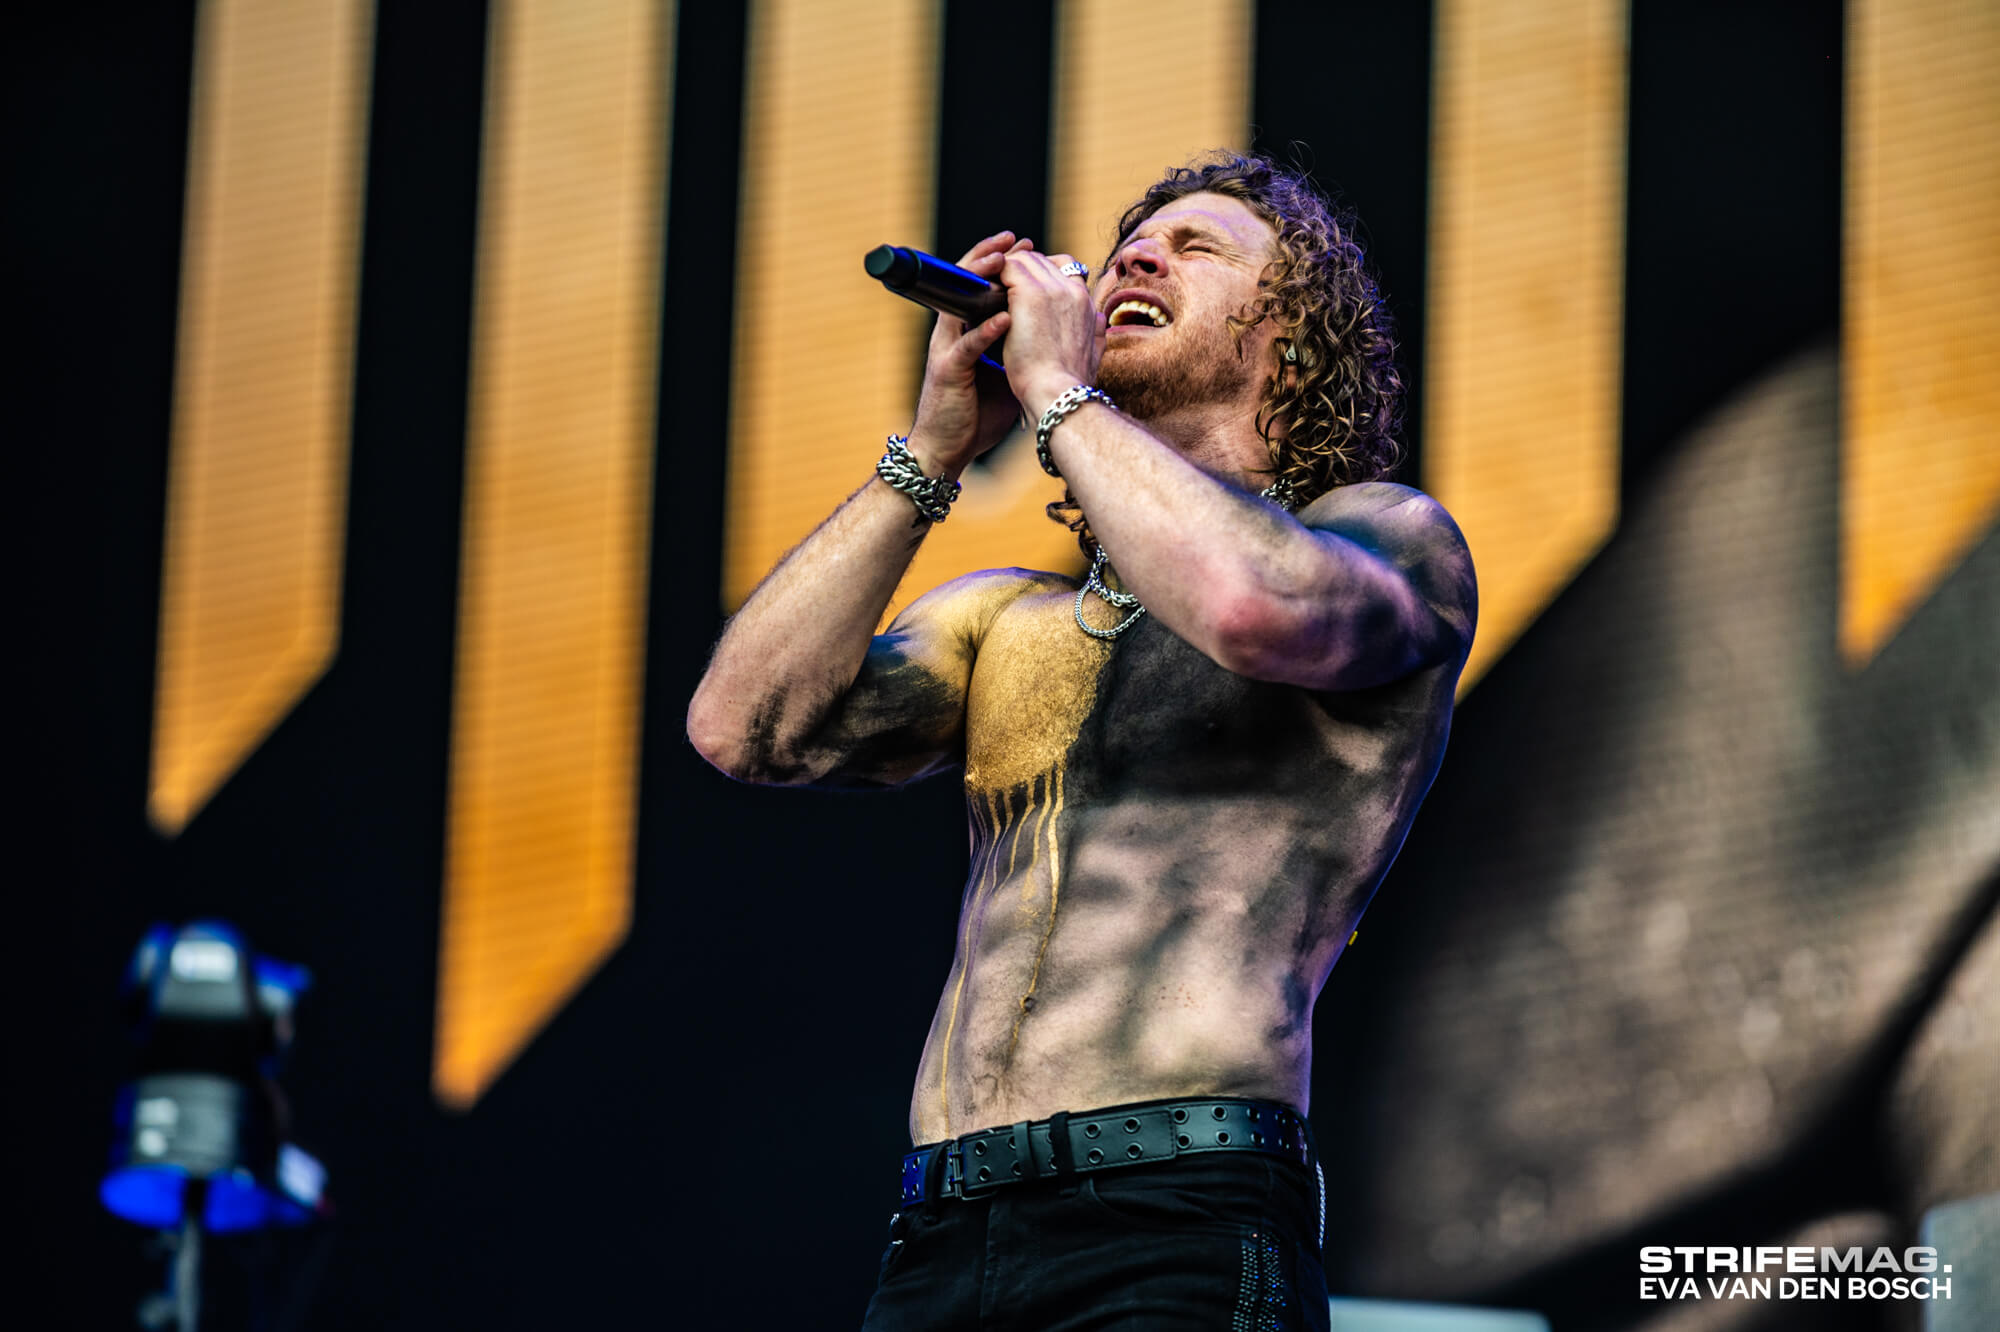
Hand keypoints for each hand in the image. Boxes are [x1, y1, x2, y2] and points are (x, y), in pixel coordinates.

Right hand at [906, 232, 1032, 475]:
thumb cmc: (978, 413)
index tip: (1026, 244)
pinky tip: (1005, 318)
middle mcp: (955, 334)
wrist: (949, 447)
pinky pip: (966, 346)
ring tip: (1001, 261)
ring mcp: (947, 350)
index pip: (982, 286)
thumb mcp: (1008, 372)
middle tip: (1012, 238)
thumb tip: (1060, 333)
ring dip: (979, 279)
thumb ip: (1025, 348)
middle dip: (989, 257)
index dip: (1002, 262)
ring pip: (957, 303)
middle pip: (965, 284)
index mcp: (968, 331)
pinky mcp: (948, 372)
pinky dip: (986, 331)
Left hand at [996, 249, 1106, 417]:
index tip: (1024, 289)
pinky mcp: (1028, 293)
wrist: (1059, 393)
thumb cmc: (1071, 383)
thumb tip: (1098, 318)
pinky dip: (993, 274)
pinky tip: (982, 290)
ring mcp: (1050, 288)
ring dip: (1004, 271)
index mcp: (1085, 302)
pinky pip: (1006, 267)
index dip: (1042, 273)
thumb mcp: (1095, 353)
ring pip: (1023, 259)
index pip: (1064, 267)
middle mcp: (1070, 288)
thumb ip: (1097, 331)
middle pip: (1041, 260)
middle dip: (1019, 268)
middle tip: (998, 285)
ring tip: (988, 288)